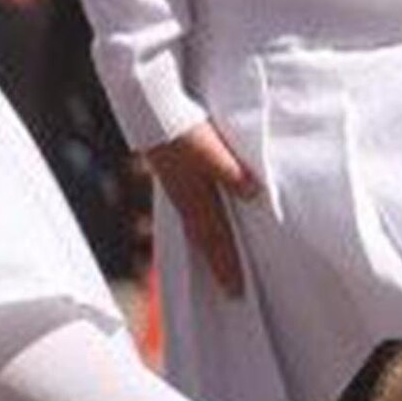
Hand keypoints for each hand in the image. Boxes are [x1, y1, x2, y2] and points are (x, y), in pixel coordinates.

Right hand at [140, 119, 257, 302]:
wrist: (147, 107)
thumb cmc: (181, 127)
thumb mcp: (210, 148)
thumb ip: (231, 171)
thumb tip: (254, 194)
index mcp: (194, 195)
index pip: (214, 238)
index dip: (226, 265)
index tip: (235, 293)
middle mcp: (183, 197)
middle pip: (203, 238)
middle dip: (217, 263)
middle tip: (229, 288)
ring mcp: (175, 186)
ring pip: (194, 225)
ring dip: (206, 245)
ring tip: (215, 262)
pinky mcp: (171, 173)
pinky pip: (187, 209)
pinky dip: (197, 224)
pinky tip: (200, 220)